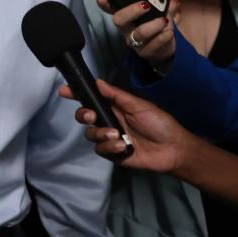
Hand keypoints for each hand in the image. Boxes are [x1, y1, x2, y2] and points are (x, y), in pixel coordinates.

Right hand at [64, 79, 190, 171]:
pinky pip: (100, 150)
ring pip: (90, 135)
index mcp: (115, 107)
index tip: (64, 91)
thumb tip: (98, 82)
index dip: (77, 95)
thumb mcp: (139, 105)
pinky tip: (122, 146)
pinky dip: (109, 147)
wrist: (173, 148)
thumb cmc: (160, 123)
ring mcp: (110, 138)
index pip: (92, 100)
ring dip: (101, 134)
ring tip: (117, 135)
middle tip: (92, 116)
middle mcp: (110, 121)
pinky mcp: (113, 154)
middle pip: (85, 117)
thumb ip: (116, 95)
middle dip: (83, 115)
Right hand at [100, 0, 182, 71]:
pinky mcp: (144, 52)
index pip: (112, 9)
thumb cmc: (158, 26)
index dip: (105, 4)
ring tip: (164, 21)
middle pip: (119, 19)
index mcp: (127, 16)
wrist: (165, 49)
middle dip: (131, 11)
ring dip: (153, 25)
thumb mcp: (163, 13)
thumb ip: (167, 5)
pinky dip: (163, 37)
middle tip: (146, 5)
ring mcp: (134, 41)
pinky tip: (170, 33)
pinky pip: (152, 44)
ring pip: (139, 33)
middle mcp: (126, 29)